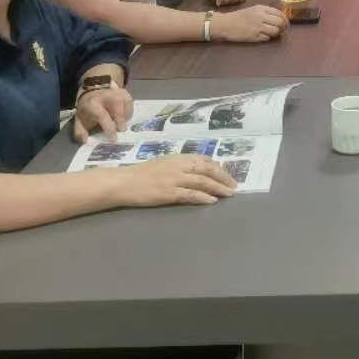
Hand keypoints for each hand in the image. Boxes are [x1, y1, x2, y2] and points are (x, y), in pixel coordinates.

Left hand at [70, 84, 132, 140]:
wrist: (92, 92)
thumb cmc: (87, 110)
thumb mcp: (80, 121)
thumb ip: (80, 132)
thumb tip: (85, 140)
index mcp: (92, 104)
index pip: (102, 115)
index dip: (109, 128)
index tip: (114, 139)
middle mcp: (105, 96)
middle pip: (117, 108)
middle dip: (120, 121)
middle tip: (121, 131)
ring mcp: (117, 93)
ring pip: (126, 105)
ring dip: (125, 117)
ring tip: (121, 124)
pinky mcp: (124, 93)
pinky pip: (130, 104)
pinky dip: (128, 113)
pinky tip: (123, 117)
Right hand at [115, 154, 238, 206]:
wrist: (124, 182)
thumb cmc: (142, 174)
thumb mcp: (164, 163)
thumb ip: (180, 165)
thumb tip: (198, 170)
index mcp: (178, 158)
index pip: (204, 160)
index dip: (217, 167)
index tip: (226, 174)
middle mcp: (179, 166)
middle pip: (207, 169)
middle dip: (223, 177)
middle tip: (234, 186)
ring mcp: (174, 179)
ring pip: (202, 182)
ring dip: (219, 187)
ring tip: (229, 194)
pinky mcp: (169, 193)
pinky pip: (190, 194)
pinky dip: (203, 197)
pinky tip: (212, 200)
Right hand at [215, 3, 288, 42]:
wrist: (226, 24)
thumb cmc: (239, 17)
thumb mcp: (253, 10)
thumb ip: (265, 12)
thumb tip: (279, 18)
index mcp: (261, 8)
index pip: (280, 13)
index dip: (285, 19)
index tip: (285, 23)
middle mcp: (261, 16)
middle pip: (280, 22)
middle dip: (283, 27)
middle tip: (281, 30)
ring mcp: (258, 27)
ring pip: (275, 31)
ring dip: (276, 33)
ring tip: (271, 33)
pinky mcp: (254, 36)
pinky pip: (267, 38)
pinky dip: (268, 38)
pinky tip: (263, 36)